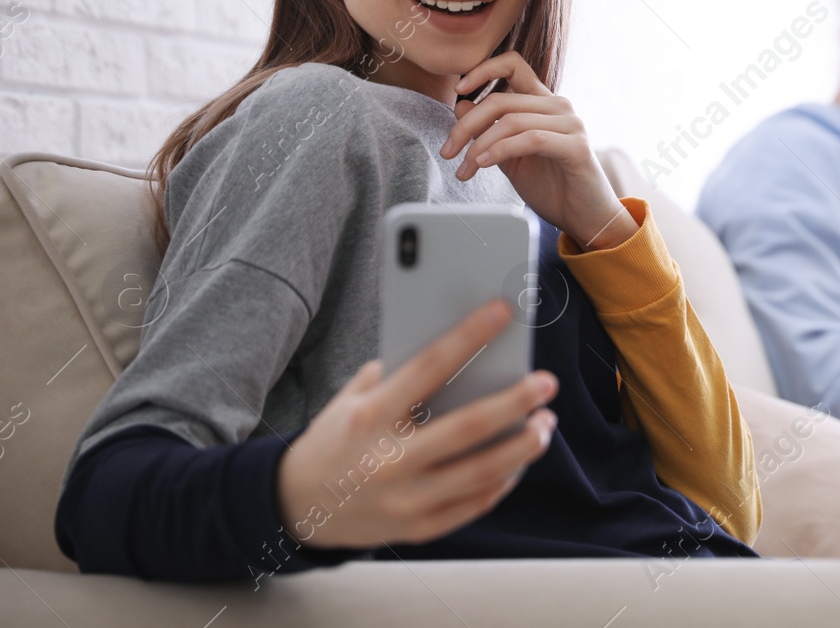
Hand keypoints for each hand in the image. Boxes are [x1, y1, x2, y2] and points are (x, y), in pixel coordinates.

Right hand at [276, 298, 558, 547]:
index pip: (430, 366)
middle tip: (546, 383)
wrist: (292, 507)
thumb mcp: (349, 399)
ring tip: (546, 425)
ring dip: (522, 447)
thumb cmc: (332, 440)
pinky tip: (519, 462)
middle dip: (515, 401)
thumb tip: (454, 348)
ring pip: (481, 473)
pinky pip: (472, 505)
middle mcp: (390, 459)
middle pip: (469, 427)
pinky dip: (502, 482)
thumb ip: (394, 376)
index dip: (470, 336)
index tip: (502, 312)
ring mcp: (405, 498)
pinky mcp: (416, 528)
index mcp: (371, 415)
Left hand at [439, 52, 635, 251]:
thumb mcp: (509, 157)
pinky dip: (501, 150)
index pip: (513, 65)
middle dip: (466, 126)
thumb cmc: (551, 187)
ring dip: (479, 146)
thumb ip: (489, 131)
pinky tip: (484, 164)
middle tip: (448, 151)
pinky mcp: (576, 145)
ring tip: (466, 169)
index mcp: (543, 103)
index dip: (483, 70)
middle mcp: (558, 106)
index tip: (458, 90)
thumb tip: (460, 105)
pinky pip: (531, 140)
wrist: (583, 218)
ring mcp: (570, 124)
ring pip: (511, 121)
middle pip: (501, 100)